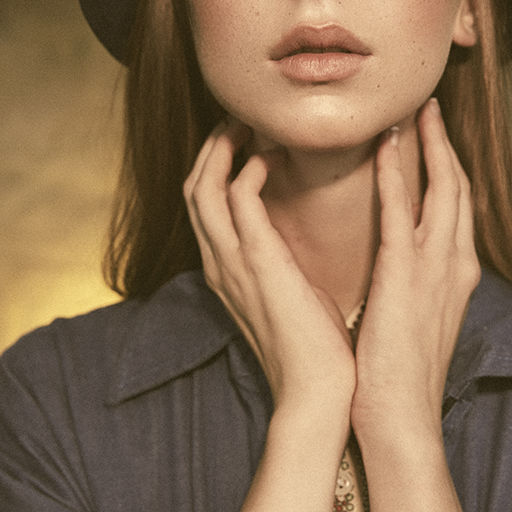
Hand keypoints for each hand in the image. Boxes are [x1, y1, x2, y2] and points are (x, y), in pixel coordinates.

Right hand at [184, 120, 355, 414]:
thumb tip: (299, 244)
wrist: (318, 392)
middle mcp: (220, 265)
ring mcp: (233, 264)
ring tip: (247, 125)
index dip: (216, 168)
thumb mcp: (293, 298)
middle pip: (193, 189)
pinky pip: (238, 197)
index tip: (243, 140)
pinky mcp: (258, 262)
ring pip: (203, 187)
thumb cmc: (315, 349)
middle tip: (238, 120)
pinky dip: (247, 169)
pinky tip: (272, 157)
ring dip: (221, 148)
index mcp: (228, 274)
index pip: (204, 207)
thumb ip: (283, 267)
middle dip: (211, 149)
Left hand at [351, 98, 479, 447]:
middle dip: (445, 144)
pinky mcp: (405, 278)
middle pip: (459, 188)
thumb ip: (413, 283)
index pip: (458, 208)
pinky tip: (384, 147)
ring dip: (429, 146)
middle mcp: (456, 266)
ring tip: (414, 109)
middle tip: (428, 105)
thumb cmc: (398, 375)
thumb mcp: (414, 319)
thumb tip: (397, 264)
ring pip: (442, 190)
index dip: (447, 167)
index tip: (433, 136)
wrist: (400, 419)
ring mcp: (436, 270)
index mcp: (457, 276)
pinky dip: (396, 175)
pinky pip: (402, 214)